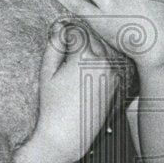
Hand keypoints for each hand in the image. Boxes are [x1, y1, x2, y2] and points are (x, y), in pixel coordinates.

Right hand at [33, 21, 119, 162]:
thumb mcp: (47, 72)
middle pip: (92, 38)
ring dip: (90, 51)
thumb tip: (59, 27)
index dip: (65, 32)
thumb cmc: (53, 105)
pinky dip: (99, 64)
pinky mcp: (116, 84)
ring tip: (75, 66)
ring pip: (102, 50)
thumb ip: (54, 45)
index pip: (77, 30)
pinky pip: (109, 65)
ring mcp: (112, 73)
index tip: (59, 38)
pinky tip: (85, 77)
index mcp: (85, 56)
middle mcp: (103, 62)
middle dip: (79, 40)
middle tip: (66, 52)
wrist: (68, 135)